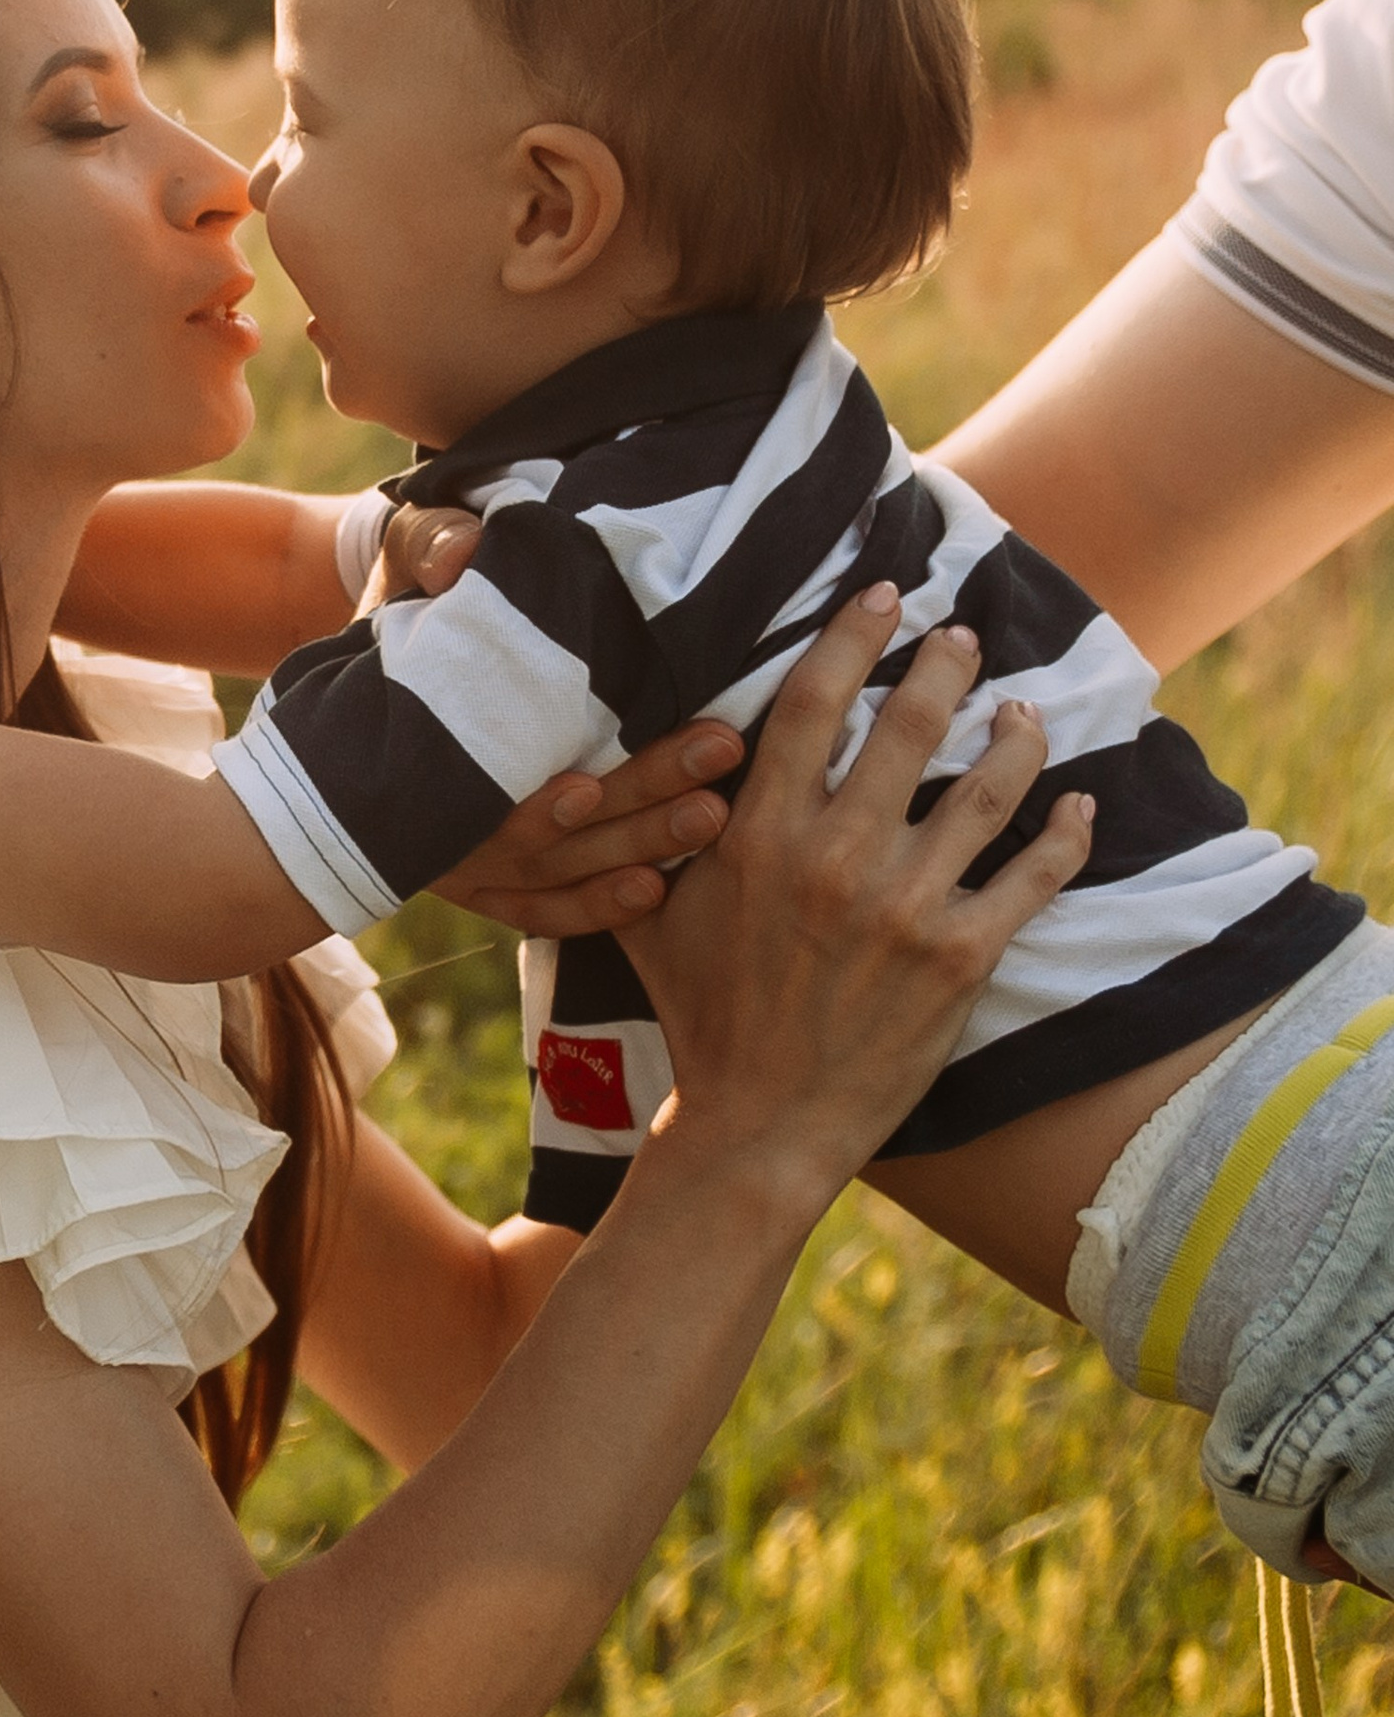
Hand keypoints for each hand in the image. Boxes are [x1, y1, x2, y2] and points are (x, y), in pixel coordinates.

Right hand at [377, 505, 743, 935]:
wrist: (381, 642)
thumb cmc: (407, 587)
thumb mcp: (409, 555)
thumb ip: (433, 549)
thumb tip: (462, 554)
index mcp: (416, 737)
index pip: (475, 786)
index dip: (526, 803)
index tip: (586, 790)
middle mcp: (438, 810)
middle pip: (541, 829)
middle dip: (632, 799)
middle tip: (711, 766)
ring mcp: (461, 852)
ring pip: (558, 866)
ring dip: (637, 843)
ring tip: (710, 813)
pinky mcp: (484, 874)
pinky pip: (539, 905)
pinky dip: (593, 903)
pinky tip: (654, 887)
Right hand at [620, 585, 1092, 1202]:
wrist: (760, 1122)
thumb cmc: (702, 1014)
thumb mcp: (651, 913)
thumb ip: (656, 834)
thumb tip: (637, 763)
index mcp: (759, 834)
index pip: (811, 702)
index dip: (853, 635)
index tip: (883, 594)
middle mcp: (836, 857)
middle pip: (908, 723)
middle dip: (943, 664)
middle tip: (963, 635)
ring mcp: (907, 906)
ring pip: (985, 788)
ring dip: (1015, 734)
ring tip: (1023, 709)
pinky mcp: (961, 958)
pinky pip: (1034, 875)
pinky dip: (1066, 831)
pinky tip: (1078, 803)